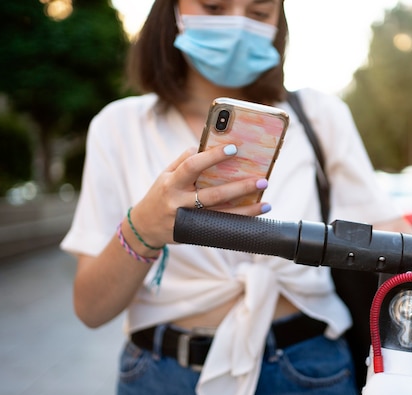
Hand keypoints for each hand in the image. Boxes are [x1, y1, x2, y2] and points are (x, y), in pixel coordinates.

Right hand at [128, 144, 270, 247]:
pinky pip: (222, 227)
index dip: (212, 157)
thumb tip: (209, 145)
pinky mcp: (196, 233)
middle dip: (239, 187)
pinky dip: (240, 222)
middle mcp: (179, 203)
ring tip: (266, 203)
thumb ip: (184, 160)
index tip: (234, 148)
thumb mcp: (166, 175)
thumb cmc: (161, 193)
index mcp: (171, 183)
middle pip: (213, 195)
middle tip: (262, 180)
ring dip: (246, 210)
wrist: (145, 227)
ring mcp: (189, 220)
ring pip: (222, 216)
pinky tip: (255, 215)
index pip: (192, 166)